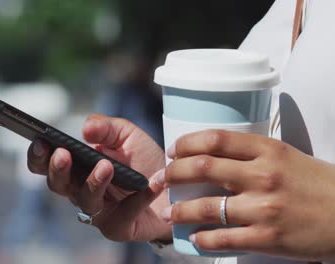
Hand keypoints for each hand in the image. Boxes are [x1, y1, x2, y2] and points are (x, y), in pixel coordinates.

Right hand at [27, 114, 170, 241]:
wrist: (174, 187)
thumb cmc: (143, 160)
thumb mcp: (127, 135)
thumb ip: (106, 128)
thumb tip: (85, 129)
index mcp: (76, 167)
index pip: (46, 164)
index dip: (38, 156)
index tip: (41, 142)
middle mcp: (80, 190)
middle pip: (58, 184)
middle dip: (57, 170)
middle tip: (63, 155)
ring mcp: (98, 211)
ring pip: (86, 200)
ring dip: (94, 182)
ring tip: (107, 166)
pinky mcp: (118, 227)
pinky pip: (125, 212)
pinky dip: (140, 197)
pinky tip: (152, 182)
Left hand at [160, 130, 334, 260]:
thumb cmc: (318, 184)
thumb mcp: (287, 156)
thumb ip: (253, 154)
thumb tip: (214, 155)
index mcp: (268, 150)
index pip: (215, 139)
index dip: (186, 143)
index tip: (173, 150)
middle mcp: (262, 176)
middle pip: (202, 168)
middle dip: (172, 173)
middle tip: (161, 178)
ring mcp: (263, 208)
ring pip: (205, 207)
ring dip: (180, 210)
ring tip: (169, 212)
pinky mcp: (267, 238)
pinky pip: (222, 239)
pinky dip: (203, 239)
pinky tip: (195, 237)